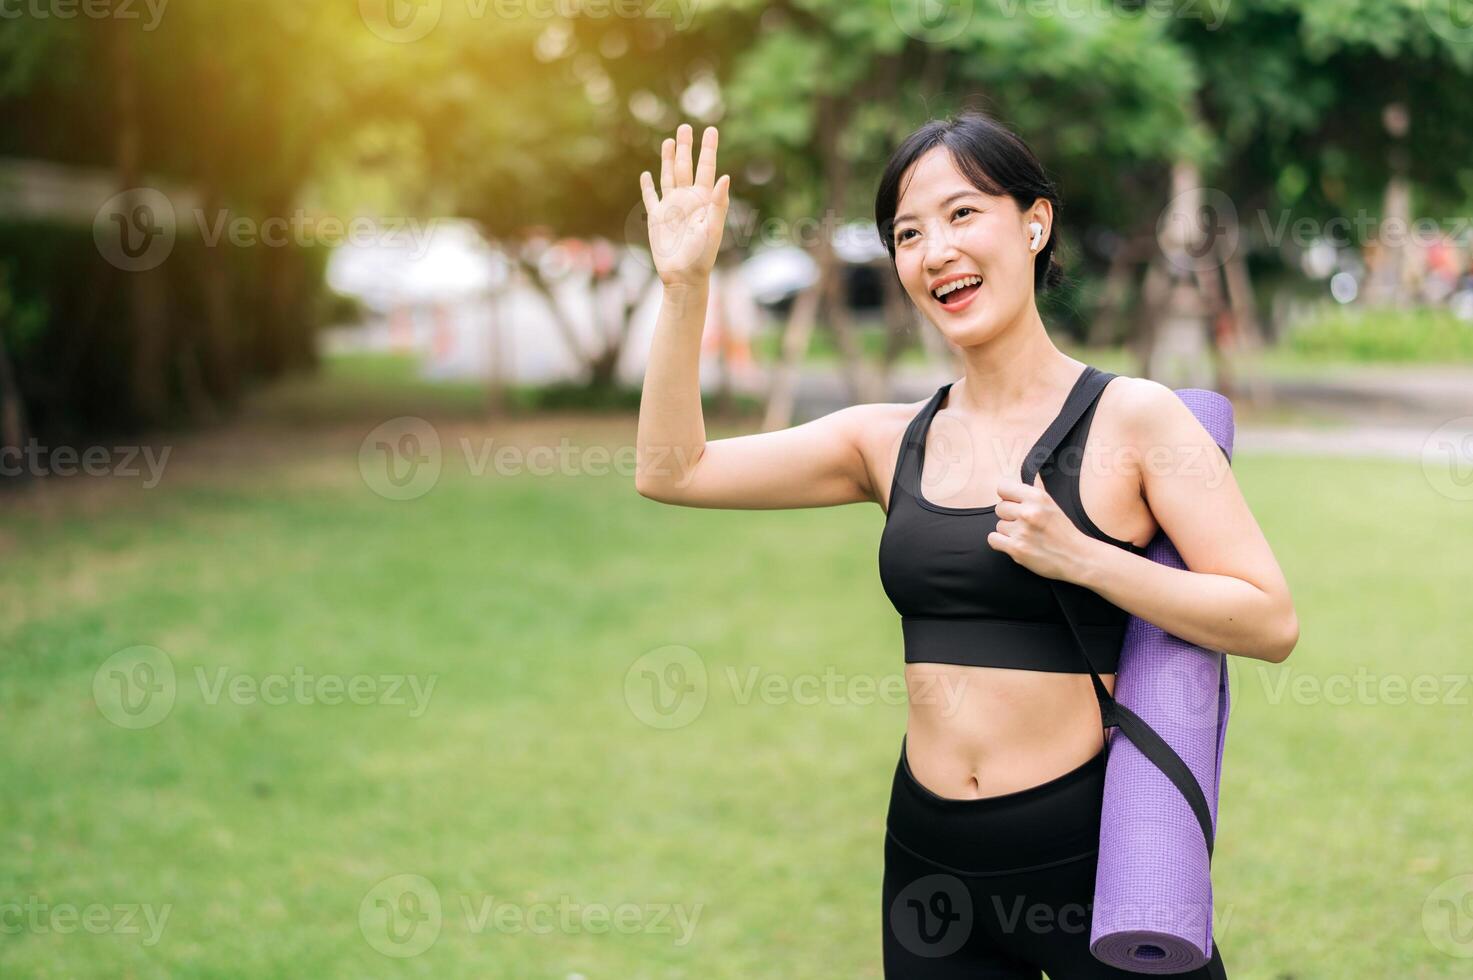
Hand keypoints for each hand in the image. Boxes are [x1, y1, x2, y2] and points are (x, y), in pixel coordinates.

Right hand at [639, 123, 730, 289]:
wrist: (683, 276)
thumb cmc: (702, 255)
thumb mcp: (713, 228)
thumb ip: (719, 203)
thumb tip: (725, 177)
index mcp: (704, 200)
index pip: (707, 168)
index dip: (708, 149)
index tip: (711, 130)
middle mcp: (687, 200)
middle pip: (685, 167)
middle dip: (686, 147)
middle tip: (685, 127)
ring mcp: (672, 208)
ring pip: (669, 176)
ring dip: (668, 159)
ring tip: (669, 141)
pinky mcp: (657, 218)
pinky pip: (651, 198)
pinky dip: (647, 186)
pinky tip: (646, 175)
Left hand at [987, 472, 1090, 581]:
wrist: (1077, 558)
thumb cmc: (1064, 531)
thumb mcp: (1052, 505)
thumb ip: (1037, 489)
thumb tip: (1032, 473)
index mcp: (1037, 497)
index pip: (1003, 487)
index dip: (1007, 496)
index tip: (1014, 503)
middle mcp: (1029, 512)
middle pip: (999, 508)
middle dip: (1009, 516)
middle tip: (1024, 524)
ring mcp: (1022, 531)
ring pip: (998, 525)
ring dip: (1008, 532)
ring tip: (1025, 536)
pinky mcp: (1016, 548)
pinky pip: (993, 539)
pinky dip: (1001, 543)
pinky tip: (1015, 544)